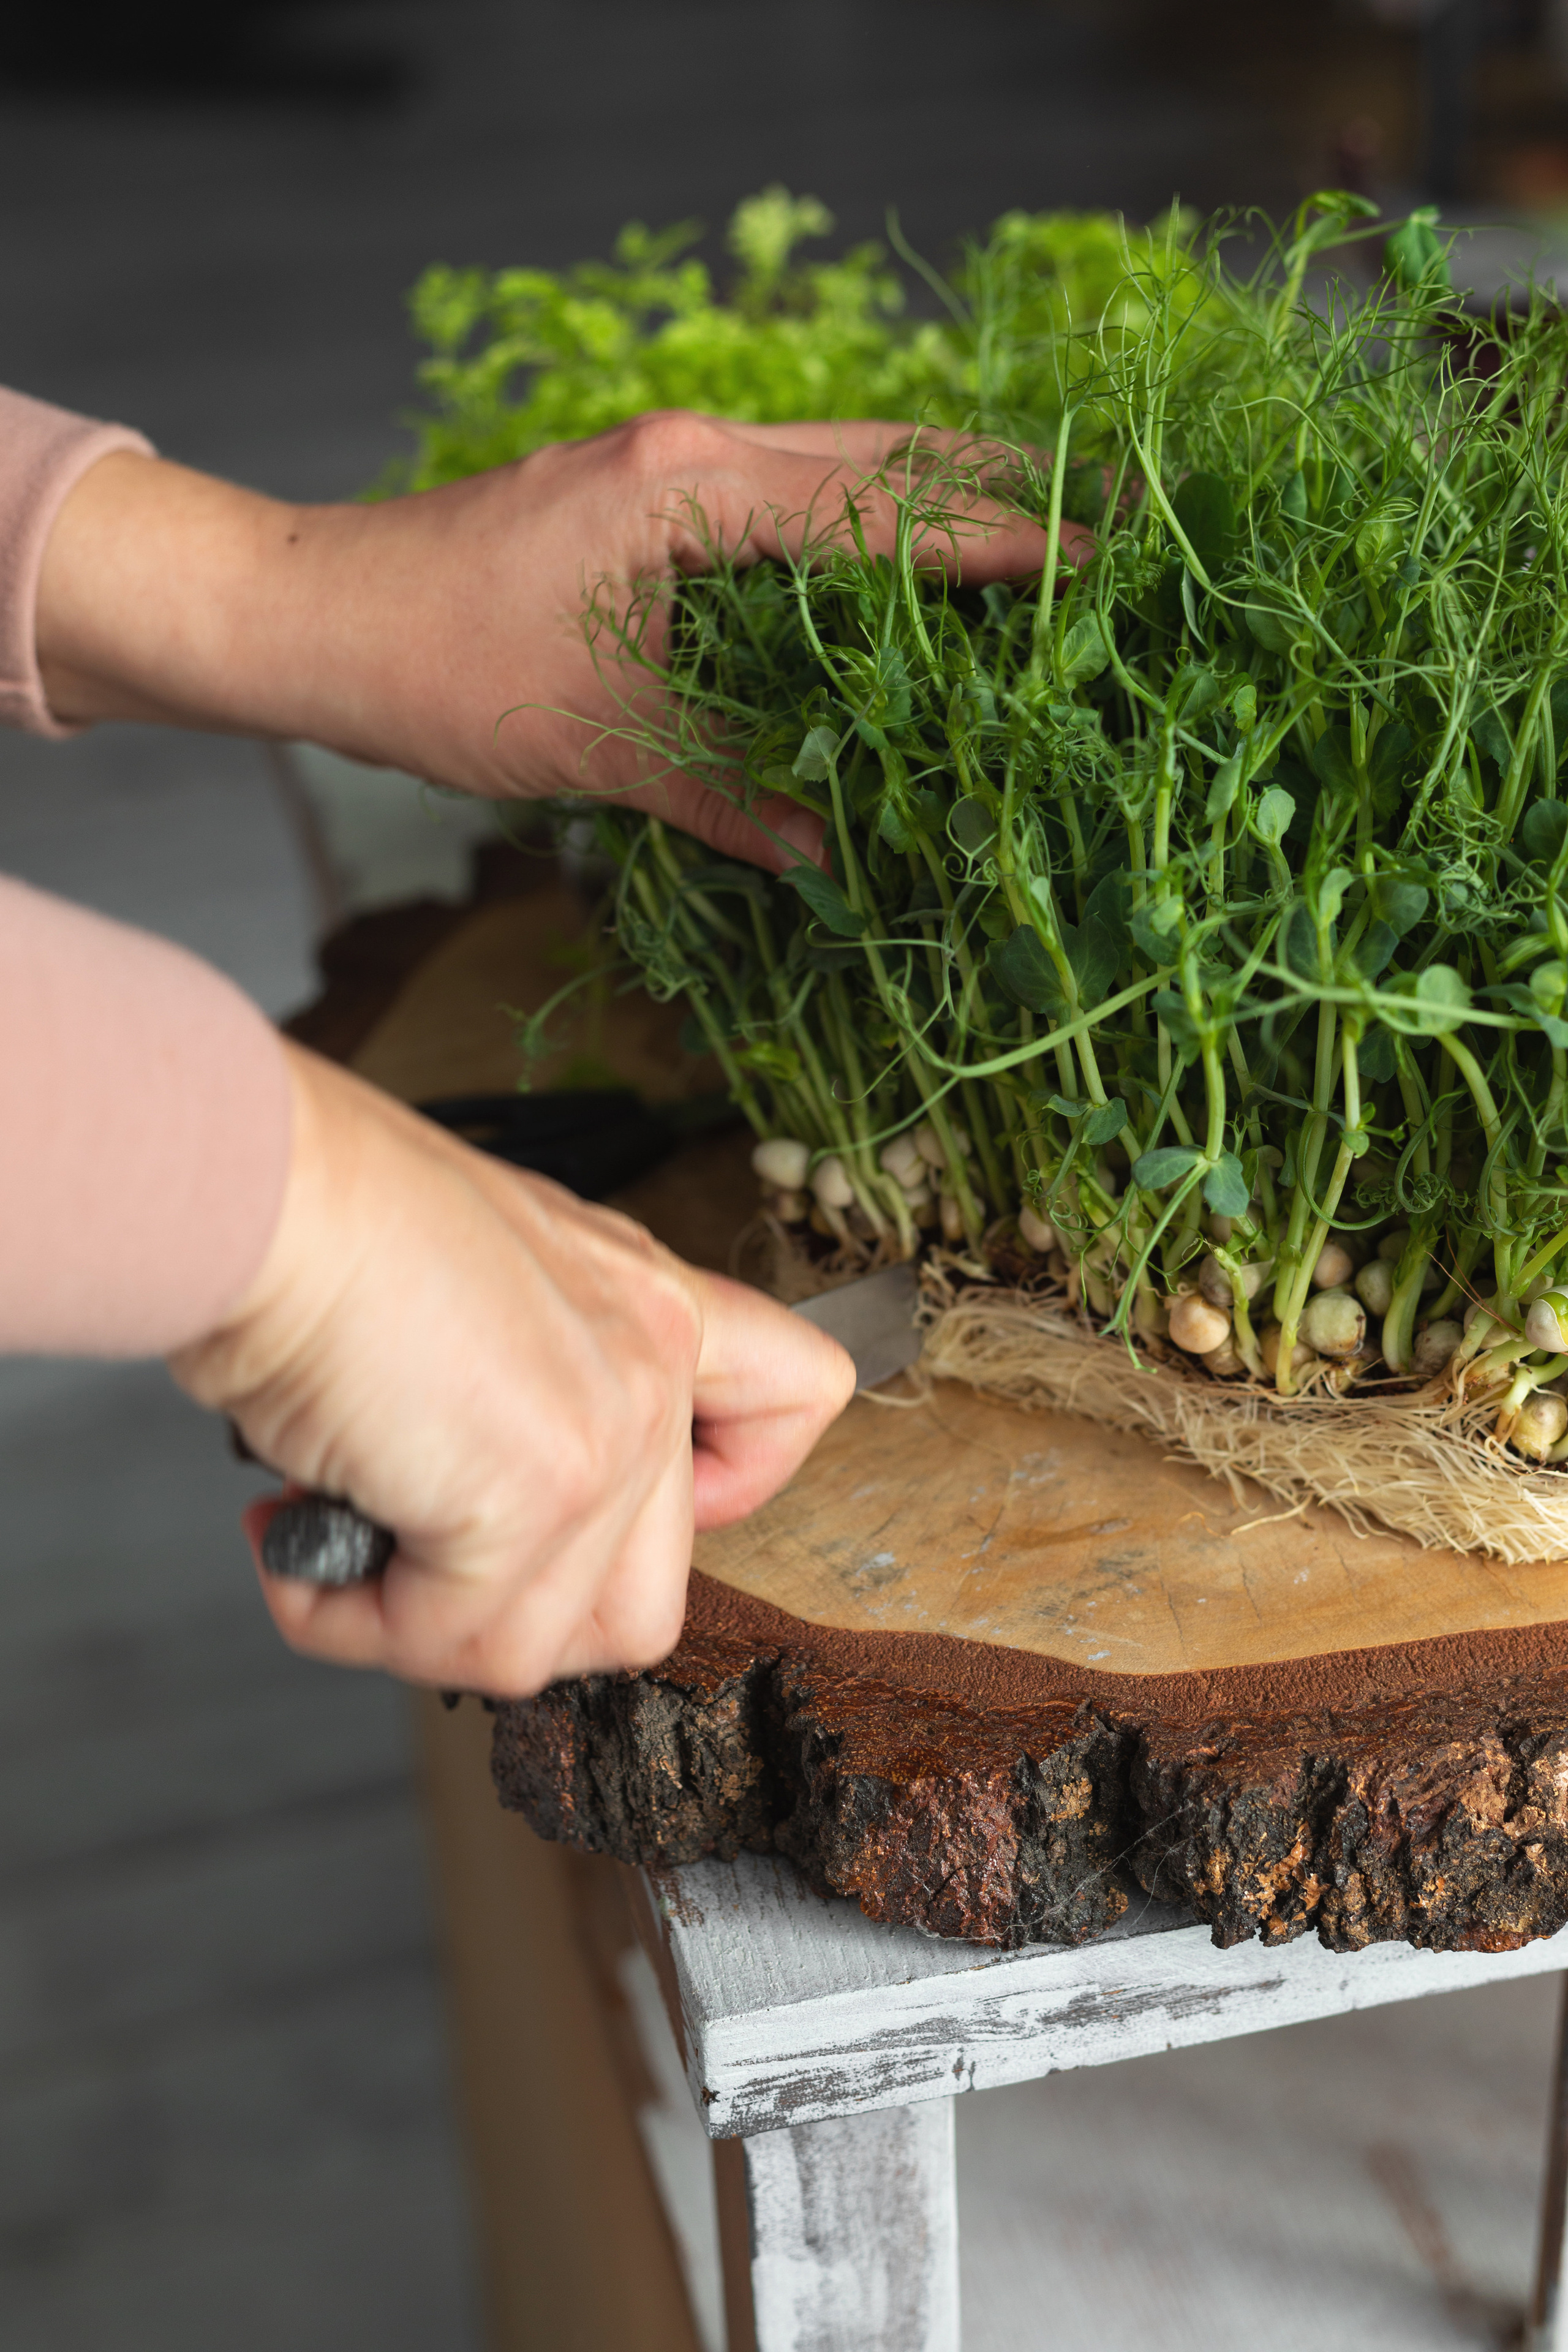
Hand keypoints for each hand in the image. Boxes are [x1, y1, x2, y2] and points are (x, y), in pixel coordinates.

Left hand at [35, 416, 1088, 868]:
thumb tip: (830, 864)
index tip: (1092, 550)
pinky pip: (781, 498)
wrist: (314, 618)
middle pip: (876, 458)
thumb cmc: (438, 669)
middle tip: (1099, 515)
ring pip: (832, 465)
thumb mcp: (599, 742)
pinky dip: (852, 525)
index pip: (875, 511)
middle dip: (989, 489)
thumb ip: (726, 795)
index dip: (989, 538)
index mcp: (688, 490)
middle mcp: (688, 454)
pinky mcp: (640, 496)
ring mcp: (663, 466)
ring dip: (928, 497)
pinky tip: (895, 566)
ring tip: (1031, 526)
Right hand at [170, 1040, 854, 1694]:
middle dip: (514, 1614)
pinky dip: (345, 1617)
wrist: (263, 1192)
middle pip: (652, 1600)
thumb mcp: (470, 1279)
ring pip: (547, 1645)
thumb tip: (459, 1498)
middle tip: (417, 1553)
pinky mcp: (538, 1495)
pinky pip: (450, 1640)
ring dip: (415, 1628)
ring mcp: (611, 1434)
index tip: (611, 1502)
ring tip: (330, 1536)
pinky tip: (291, 1537)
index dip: (735, 1485)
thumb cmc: (322, 1213)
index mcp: (644, 1297)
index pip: (796, 1395)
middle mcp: (651, 1362)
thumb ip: (522, 1375)